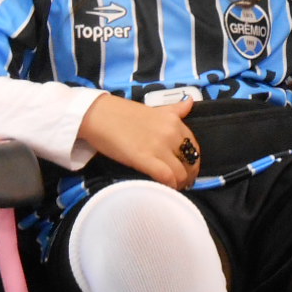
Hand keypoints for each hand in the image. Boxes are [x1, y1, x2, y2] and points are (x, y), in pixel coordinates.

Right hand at [78, 94, 201, 188]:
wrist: (98, 115)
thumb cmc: (122, 113)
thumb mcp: (154, 109)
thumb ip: (174, 110)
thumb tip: (190, 103)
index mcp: (174, 121)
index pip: (193, 146)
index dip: (192, 161)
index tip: (186, 168)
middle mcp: (171, 133)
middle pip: (191, 161)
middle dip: (189, 175)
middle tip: (181, 182)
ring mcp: (159, 147)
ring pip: (181, 173)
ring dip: (180, 184)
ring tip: (173, 188)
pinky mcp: (145, 159)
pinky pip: (166, 177)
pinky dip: (169, 186)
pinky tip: (165, 189)